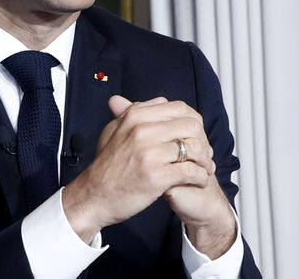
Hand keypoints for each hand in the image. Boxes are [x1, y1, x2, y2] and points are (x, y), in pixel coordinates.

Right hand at [111, 97, 236, 258]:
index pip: (179, 108)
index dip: (193, 121)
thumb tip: (161, 101)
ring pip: (194, 148)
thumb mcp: (114, 130)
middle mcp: (142, 131)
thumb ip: (137, 112)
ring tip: (204, 168)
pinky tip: (199, 181)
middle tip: (203, 154)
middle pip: (191, 125)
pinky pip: (190, 171)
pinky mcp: (156, 176)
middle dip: (202, 140)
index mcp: (135, 116)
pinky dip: (200, 177)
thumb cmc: (106, 166)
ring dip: (204, 160)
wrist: (94, 196)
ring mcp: (149, 154)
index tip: (195, 135)